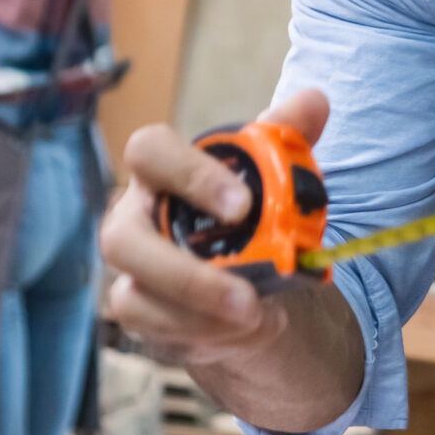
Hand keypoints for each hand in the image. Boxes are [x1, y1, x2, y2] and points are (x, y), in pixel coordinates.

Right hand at [100, 91, 330, 372]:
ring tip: (255, 314)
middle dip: (183, 273)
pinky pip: (151, 330)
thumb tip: (314, 101)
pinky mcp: (140, 314)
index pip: (149, 151)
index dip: (189, 174)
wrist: (248, 277)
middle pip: (120, 240)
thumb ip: (287, 137)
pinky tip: (245, 330)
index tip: (243, 205)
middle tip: (245, 292)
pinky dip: (200, 333)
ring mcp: (130, 271)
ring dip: (197, 312)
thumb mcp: (271, 176)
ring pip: (132, 296)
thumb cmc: (246, 214)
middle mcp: (132, 219)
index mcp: (160, 172)